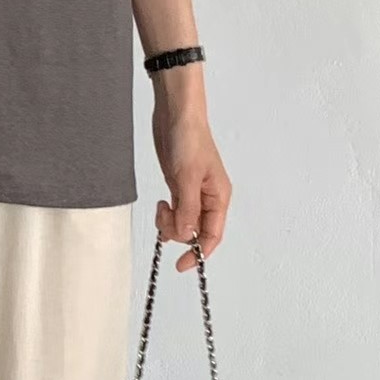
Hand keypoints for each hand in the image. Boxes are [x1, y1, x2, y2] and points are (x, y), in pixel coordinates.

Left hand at [152, 94, 231, 271]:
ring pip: (183, 221)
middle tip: (164, 216)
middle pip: (196, 231)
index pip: (212, 235)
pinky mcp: (178, 184)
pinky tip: (160, 207)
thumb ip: (186, 208)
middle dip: (179, 231)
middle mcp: (208, 198)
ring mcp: (192, 191)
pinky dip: (167, 214)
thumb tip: (186, 237)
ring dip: (170, 222)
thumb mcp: (186, 177)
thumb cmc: (189, 139)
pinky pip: (175, 210)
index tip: (181, 265)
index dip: (198, 253)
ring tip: (160, 208)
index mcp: (218, 197)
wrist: (176, 114)